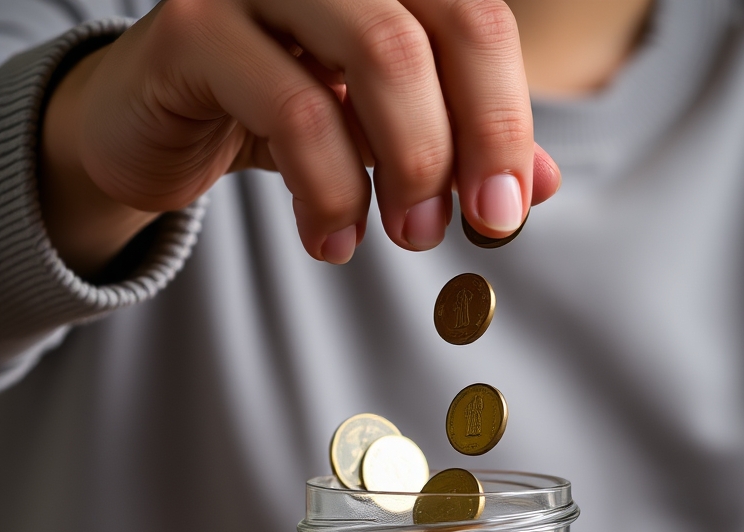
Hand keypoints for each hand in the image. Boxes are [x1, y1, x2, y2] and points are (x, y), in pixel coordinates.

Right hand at [39, 0, 559, 273]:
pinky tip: (330, 238)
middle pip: (439, 28)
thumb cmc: (270, 114)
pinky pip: (293, 108)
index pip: (475, 22)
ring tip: (404, 235)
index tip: (508, 208)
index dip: (505, 119)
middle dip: (467, 143)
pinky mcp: (196, 27)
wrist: (147, 127)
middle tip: (465, 226)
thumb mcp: (375, 132)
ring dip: (407, 166)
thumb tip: (537, 184)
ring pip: (378, 53)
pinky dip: (328, 190)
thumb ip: (454, 145)